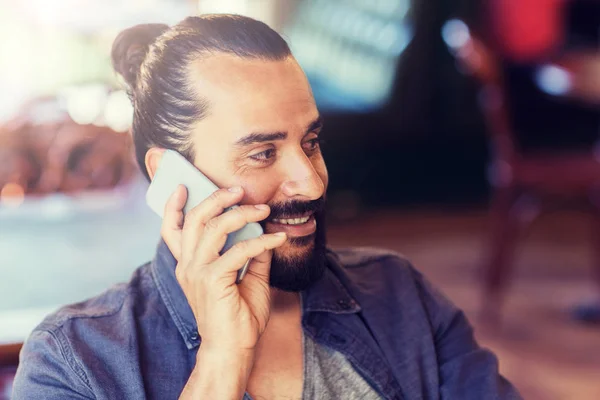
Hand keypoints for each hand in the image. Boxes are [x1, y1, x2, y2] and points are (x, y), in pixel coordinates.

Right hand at [161, 185, 286, 351]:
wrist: (234, 349)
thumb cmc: (238, 315)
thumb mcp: (248, 278)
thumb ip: (253, 253)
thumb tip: (265, 230)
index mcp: (189, 264)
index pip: (172, 229)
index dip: (174, 206)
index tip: (184, 186)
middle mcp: (187, 265)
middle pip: (193, 219)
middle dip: (215, 198)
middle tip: (237, 190)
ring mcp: (197, 272)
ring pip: (213, 228)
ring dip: (241, 214)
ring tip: (262, 209)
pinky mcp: (212, 280)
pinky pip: (238, 250)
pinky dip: (261, 242)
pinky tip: (277, 240)